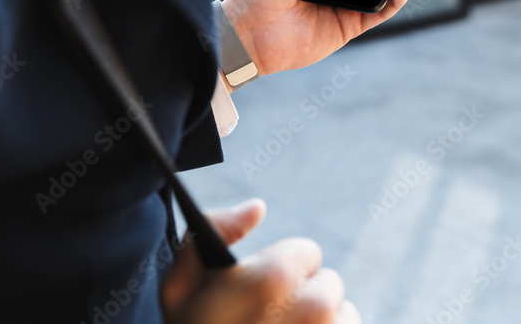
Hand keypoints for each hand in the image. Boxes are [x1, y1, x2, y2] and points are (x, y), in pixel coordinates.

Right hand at [161, 199, 360, 323]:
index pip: (304, 253)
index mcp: (270, 279)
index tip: (259, 294)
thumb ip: (210, 232)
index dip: (278, 272)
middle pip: (327, 285)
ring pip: (343, 317)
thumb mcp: (177, 290)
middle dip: (301, 300)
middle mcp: (310, 308)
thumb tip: (257, 207)